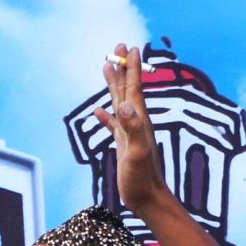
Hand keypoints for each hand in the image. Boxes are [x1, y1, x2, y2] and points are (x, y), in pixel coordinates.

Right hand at [94, 42, 169, 213]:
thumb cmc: (142, 178)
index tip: (130, 48)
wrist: (146, 198)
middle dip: (123, 68)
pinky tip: (98, 111)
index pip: (134, 88)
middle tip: (118, 47)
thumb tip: (125, 105)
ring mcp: (128, 133)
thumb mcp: (137, 151)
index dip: (132, 68)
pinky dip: (105, 115)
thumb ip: (133, 128)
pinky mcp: (122, 145)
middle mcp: (135, 123)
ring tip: (107, 67)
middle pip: (127, 89)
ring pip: (119, 102)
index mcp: (139, 120)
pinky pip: (112, 124)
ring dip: (113, 84)